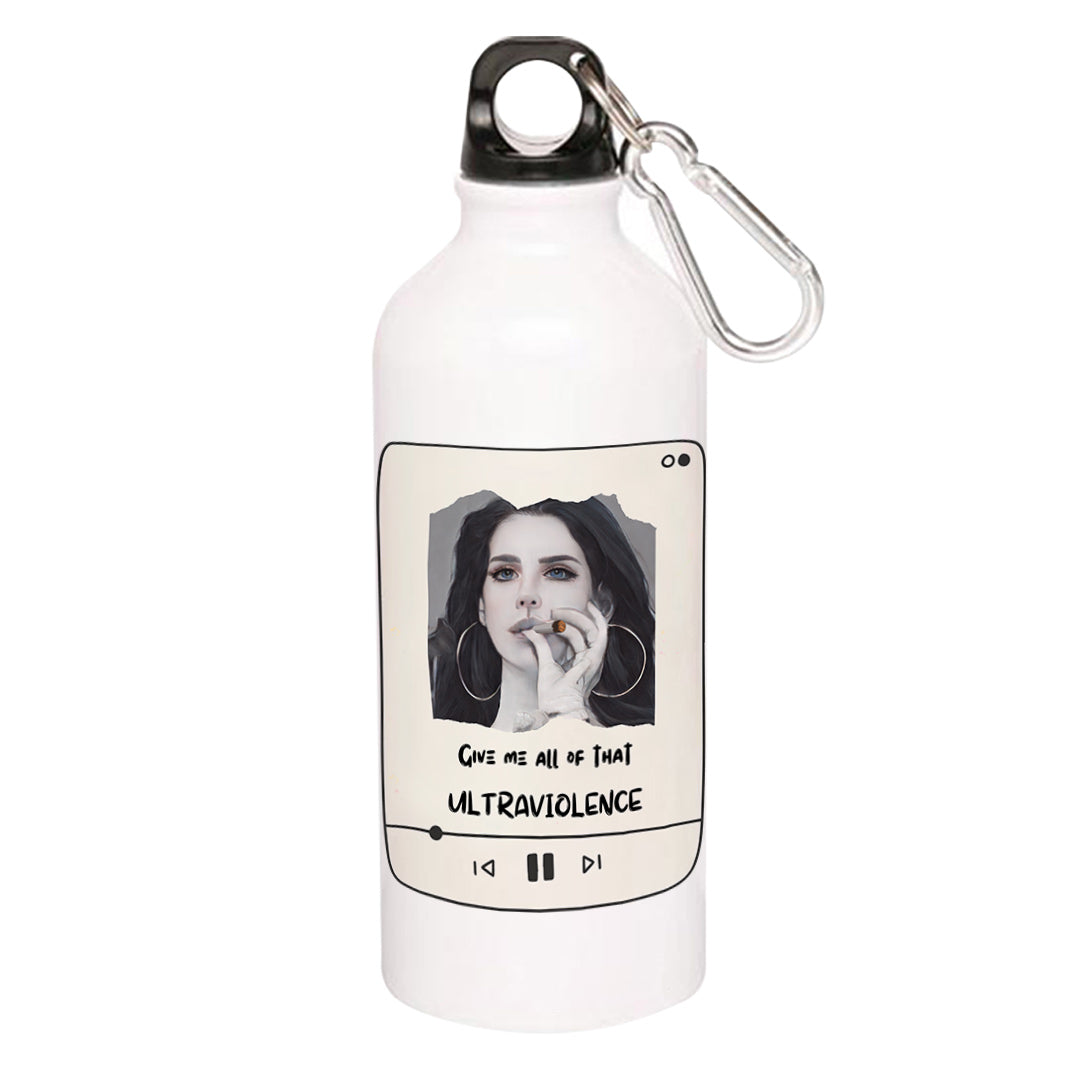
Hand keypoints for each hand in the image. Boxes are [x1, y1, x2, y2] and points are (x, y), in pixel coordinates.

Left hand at [520, 600, 608, 721]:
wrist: (556, 713)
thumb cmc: (552, 697)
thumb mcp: (546, 665)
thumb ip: (541, 646)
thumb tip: (530, 630)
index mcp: (582, 664)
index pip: (584, 636)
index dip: (577, 620)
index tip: (563, 609)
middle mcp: (591, 662)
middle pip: (588, 630)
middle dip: (573, 615)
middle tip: (555, 610)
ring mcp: (595, 662)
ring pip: (590, 630)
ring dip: (573, 617)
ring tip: (555, 613)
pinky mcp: (593, 661)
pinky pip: (597, 635)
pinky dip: (590, 620)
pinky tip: (582, 609)